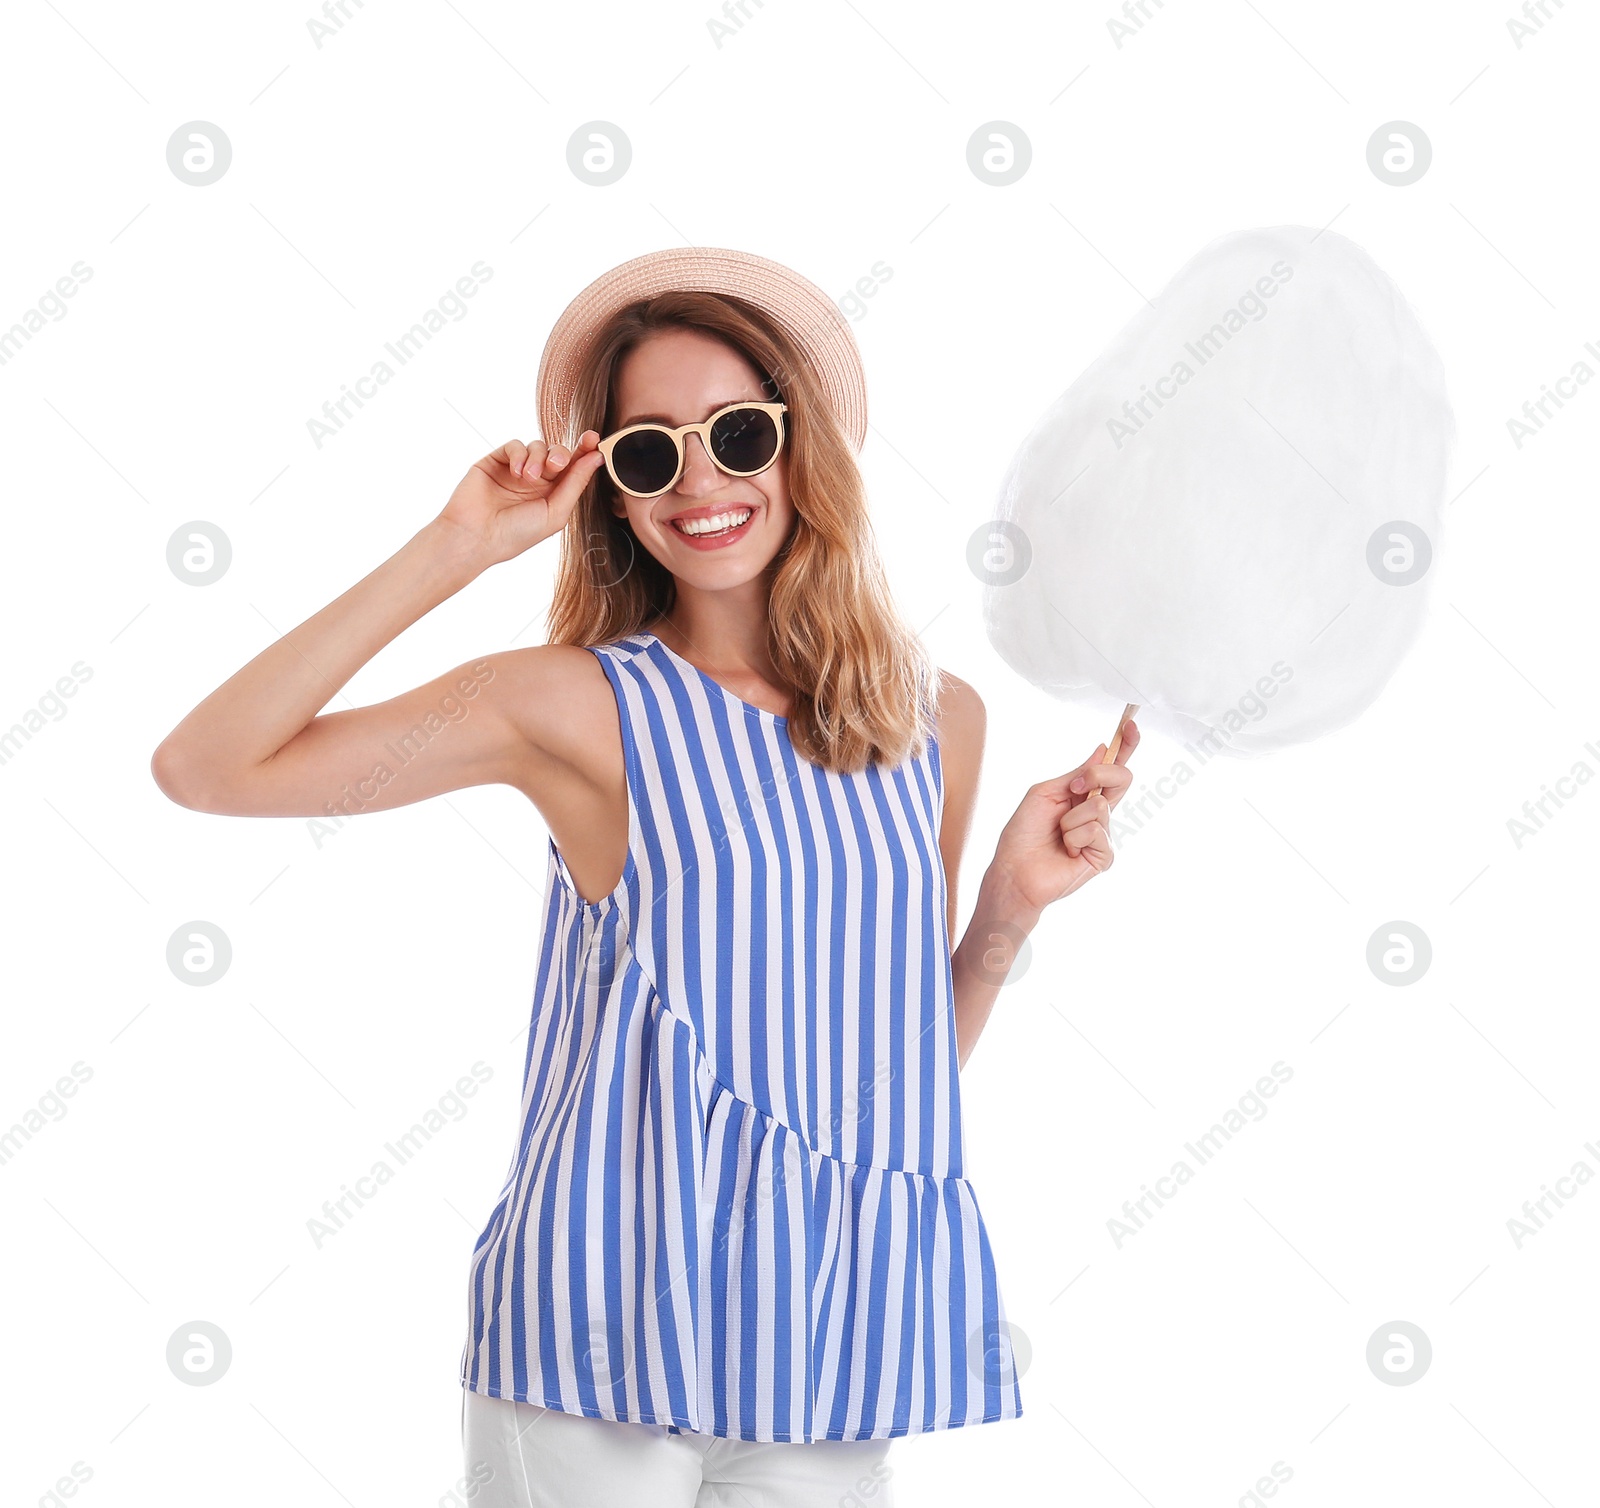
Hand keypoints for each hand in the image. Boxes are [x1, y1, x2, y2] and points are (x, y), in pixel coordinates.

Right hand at [437, 434, 605, 567]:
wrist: (476, 536)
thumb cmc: (516, 533)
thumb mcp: (556, 512)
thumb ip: (576, 483)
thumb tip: (597, 458)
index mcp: (554, 496)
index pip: (574, 468)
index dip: (585, 451)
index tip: (593, 439)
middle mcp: (537, 482)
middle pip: (558, 453)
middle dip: (560, 455)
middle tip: (555, 465)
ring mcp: (516, 470)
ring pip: (537, 446)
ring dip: (537, 458)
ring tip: (529, 477)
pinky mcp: (496, 461)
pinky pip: (515, 445)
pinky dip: (519, 454)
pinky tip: (516, 472)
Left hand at [990, 721, 1140, 912]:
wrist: (1013, 869)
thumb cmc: (1023, 833)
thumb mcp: (1045, 793)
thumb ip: (1076, 774)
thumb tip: (1102, 749)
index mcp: (1084, 795)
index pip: (1112, 768)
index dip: (1125, 746)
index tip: (1131, 724)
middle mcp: (1098, 812)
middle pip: (1121, 779)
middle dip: (1098, 775)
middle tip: (1075, 789)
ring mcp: (1103, 834)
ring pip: (1101, 807)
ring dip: (1071, 819)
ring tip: (1058, 835)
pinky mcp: (1104, 856)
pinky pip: (1097, 831)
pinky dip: (1074, 837)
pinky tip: (1066, 851)